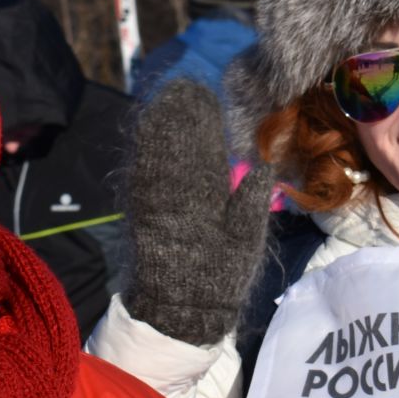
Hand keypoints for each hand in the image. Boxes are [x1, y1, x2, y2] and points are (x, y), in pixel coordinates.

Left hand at [124, 80, 273, 345]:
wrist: (176, 309)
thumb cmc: (218, 277)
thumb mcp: (245, 242)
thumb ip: (252, 202)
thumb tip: (261, 166)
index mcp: (205, 197)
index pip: (203, 148)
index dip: (202, 120)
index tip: (205, 96)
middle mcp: (175, 192)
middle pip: (176, 143)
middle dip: (179, 114)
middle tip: (186, 88)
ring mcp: (152, 198)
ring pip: (154, 152)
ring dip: (160, 123)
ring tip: (168, 99)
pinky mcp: (138, 207)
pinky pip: (140, 168)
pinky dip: (145, 145)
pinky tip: (148, 128)